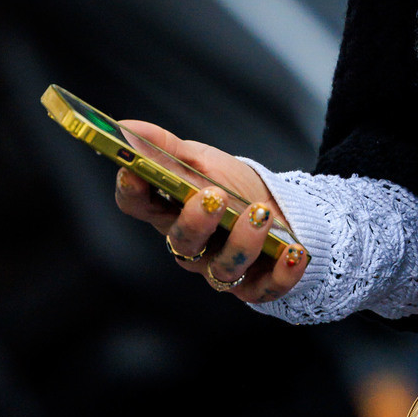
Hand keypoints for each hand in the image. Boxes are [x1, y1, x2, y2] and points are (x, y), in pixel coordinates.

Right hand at [112, 120, 308, 306]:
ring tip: (261, 212)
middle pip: (181, 241)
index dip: (132, 191)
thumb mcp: (202, 160)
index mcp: (170, 212)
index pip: (138, 205)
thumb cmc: (234, 185)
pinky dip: (281, 272)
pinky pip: (265, 288)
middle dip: (196, 220)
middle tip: (214, 195)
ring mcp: (221, 268)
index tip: (133, 171)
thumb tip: (124, 128)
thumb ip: (165, 148)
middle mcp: (192, 245)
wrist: (281, 208)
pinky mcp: (256, 285)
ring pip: (223, 267)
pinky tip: (293, 251)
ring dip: (243, 240)